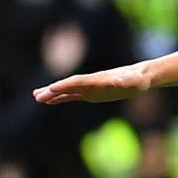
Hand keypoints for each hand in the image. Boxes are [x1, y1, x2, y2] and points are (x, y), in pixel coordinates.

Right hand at [33, 64, 149, 104]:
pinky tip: (51, 101)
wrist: (140, 76)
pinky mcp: (92, 94)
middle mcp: (91, 82)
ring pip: (68, 90)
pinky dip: (62, 98)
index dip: (64, 85)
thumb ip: (126, 81)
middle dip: (53, 90)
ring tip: (37, 97)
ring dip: (53, 94)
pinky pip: (74, 95)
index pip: (78, 82)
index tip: (51, 89)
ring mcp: (90, 87)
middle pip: (69, 85)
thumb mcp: (135, 81)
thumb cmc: (139, 80)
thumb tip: (118, 81)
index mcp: (98, 79)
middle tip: (37, 95)